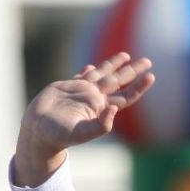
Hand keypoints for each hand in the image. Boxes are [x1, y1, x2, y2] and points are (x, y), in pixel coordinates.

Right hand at [15, 52, 154, 186]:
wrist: (37, 131)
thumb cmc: (59, 135)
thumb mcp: (82, 133)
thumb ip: (100, 125)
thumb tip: (113, 109)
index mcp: (101, 109)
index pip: (126, 96)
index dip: (139, 87)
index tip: (151, 76)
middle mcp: (94, 99)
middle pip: (119, 82)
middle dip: (133, 71)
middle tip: (147, 61)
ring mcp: (81, 92)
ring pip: (102, 74)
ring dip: (114, 65)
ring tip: (126, 55)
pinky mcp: (67, 87)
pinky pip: (82, 76)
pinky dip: (89, 71)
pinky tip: (94, 67)